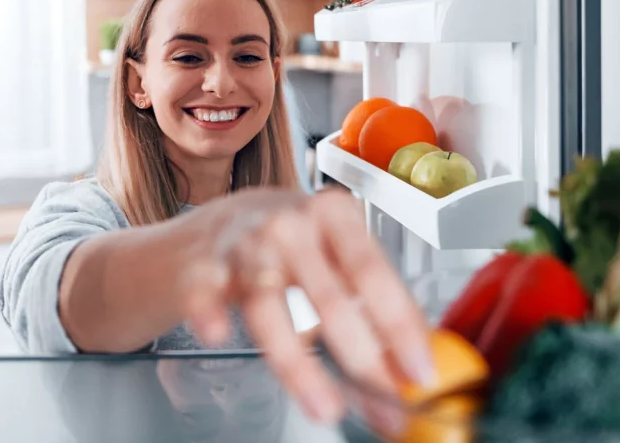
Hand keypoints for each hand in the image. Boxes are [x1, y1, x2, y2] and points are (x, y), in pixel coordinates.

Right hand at [173, 187, 433, 423]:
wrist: (222, 222)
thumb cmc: (290, 240)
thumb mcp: (336, 253)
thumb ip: (371, 302)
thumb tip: (411, 364)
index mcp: (333, 214)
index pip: (373, 273)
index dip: (399, 325)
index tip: (418, 369)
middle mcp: (289, 224)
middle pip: (328, 296)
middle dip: (362, 359)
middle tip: (384, 403)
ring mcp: (243, 244)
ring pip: (270, 307)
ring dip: (298, 365)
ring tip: (325, 406)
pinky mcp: (201, 267)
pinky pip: (203, 293)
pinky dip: (210, 312)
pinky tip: (218, 332)